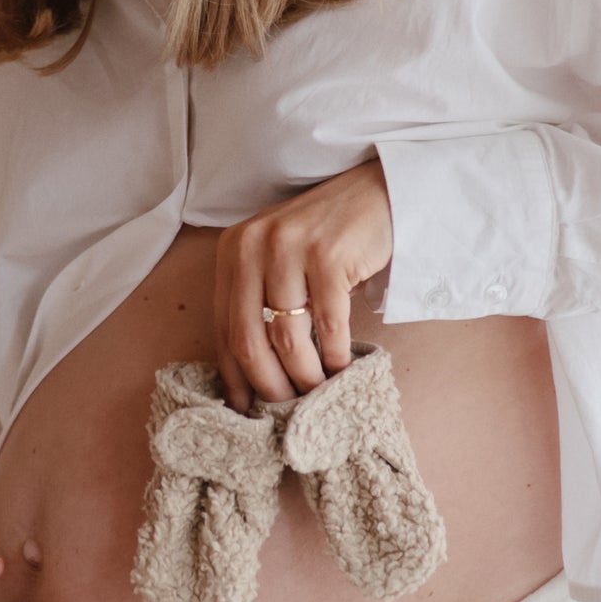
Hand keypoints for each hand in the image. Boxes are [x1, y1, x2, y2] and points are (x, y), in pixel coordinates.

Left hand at [213, 159, 392, 409]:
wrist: (377, 194)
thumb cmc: (327, 236)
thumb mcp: (278, 260)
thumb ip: (259, 302)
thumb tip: (249, 376)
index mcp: (232, 251)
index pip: (223, 328)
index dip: (235, 375)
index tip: (247, 406)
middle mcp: (253, 247)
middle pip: (249, 339)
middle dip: (269, 384)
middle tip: (288, 408)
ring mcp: (290, 250)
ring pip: (288, 338)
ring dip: (305, 376)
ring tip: (318, 391)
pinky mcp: (329, 256)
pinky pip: (327, 326)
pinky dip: (334, 356)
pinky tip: (341, 367)